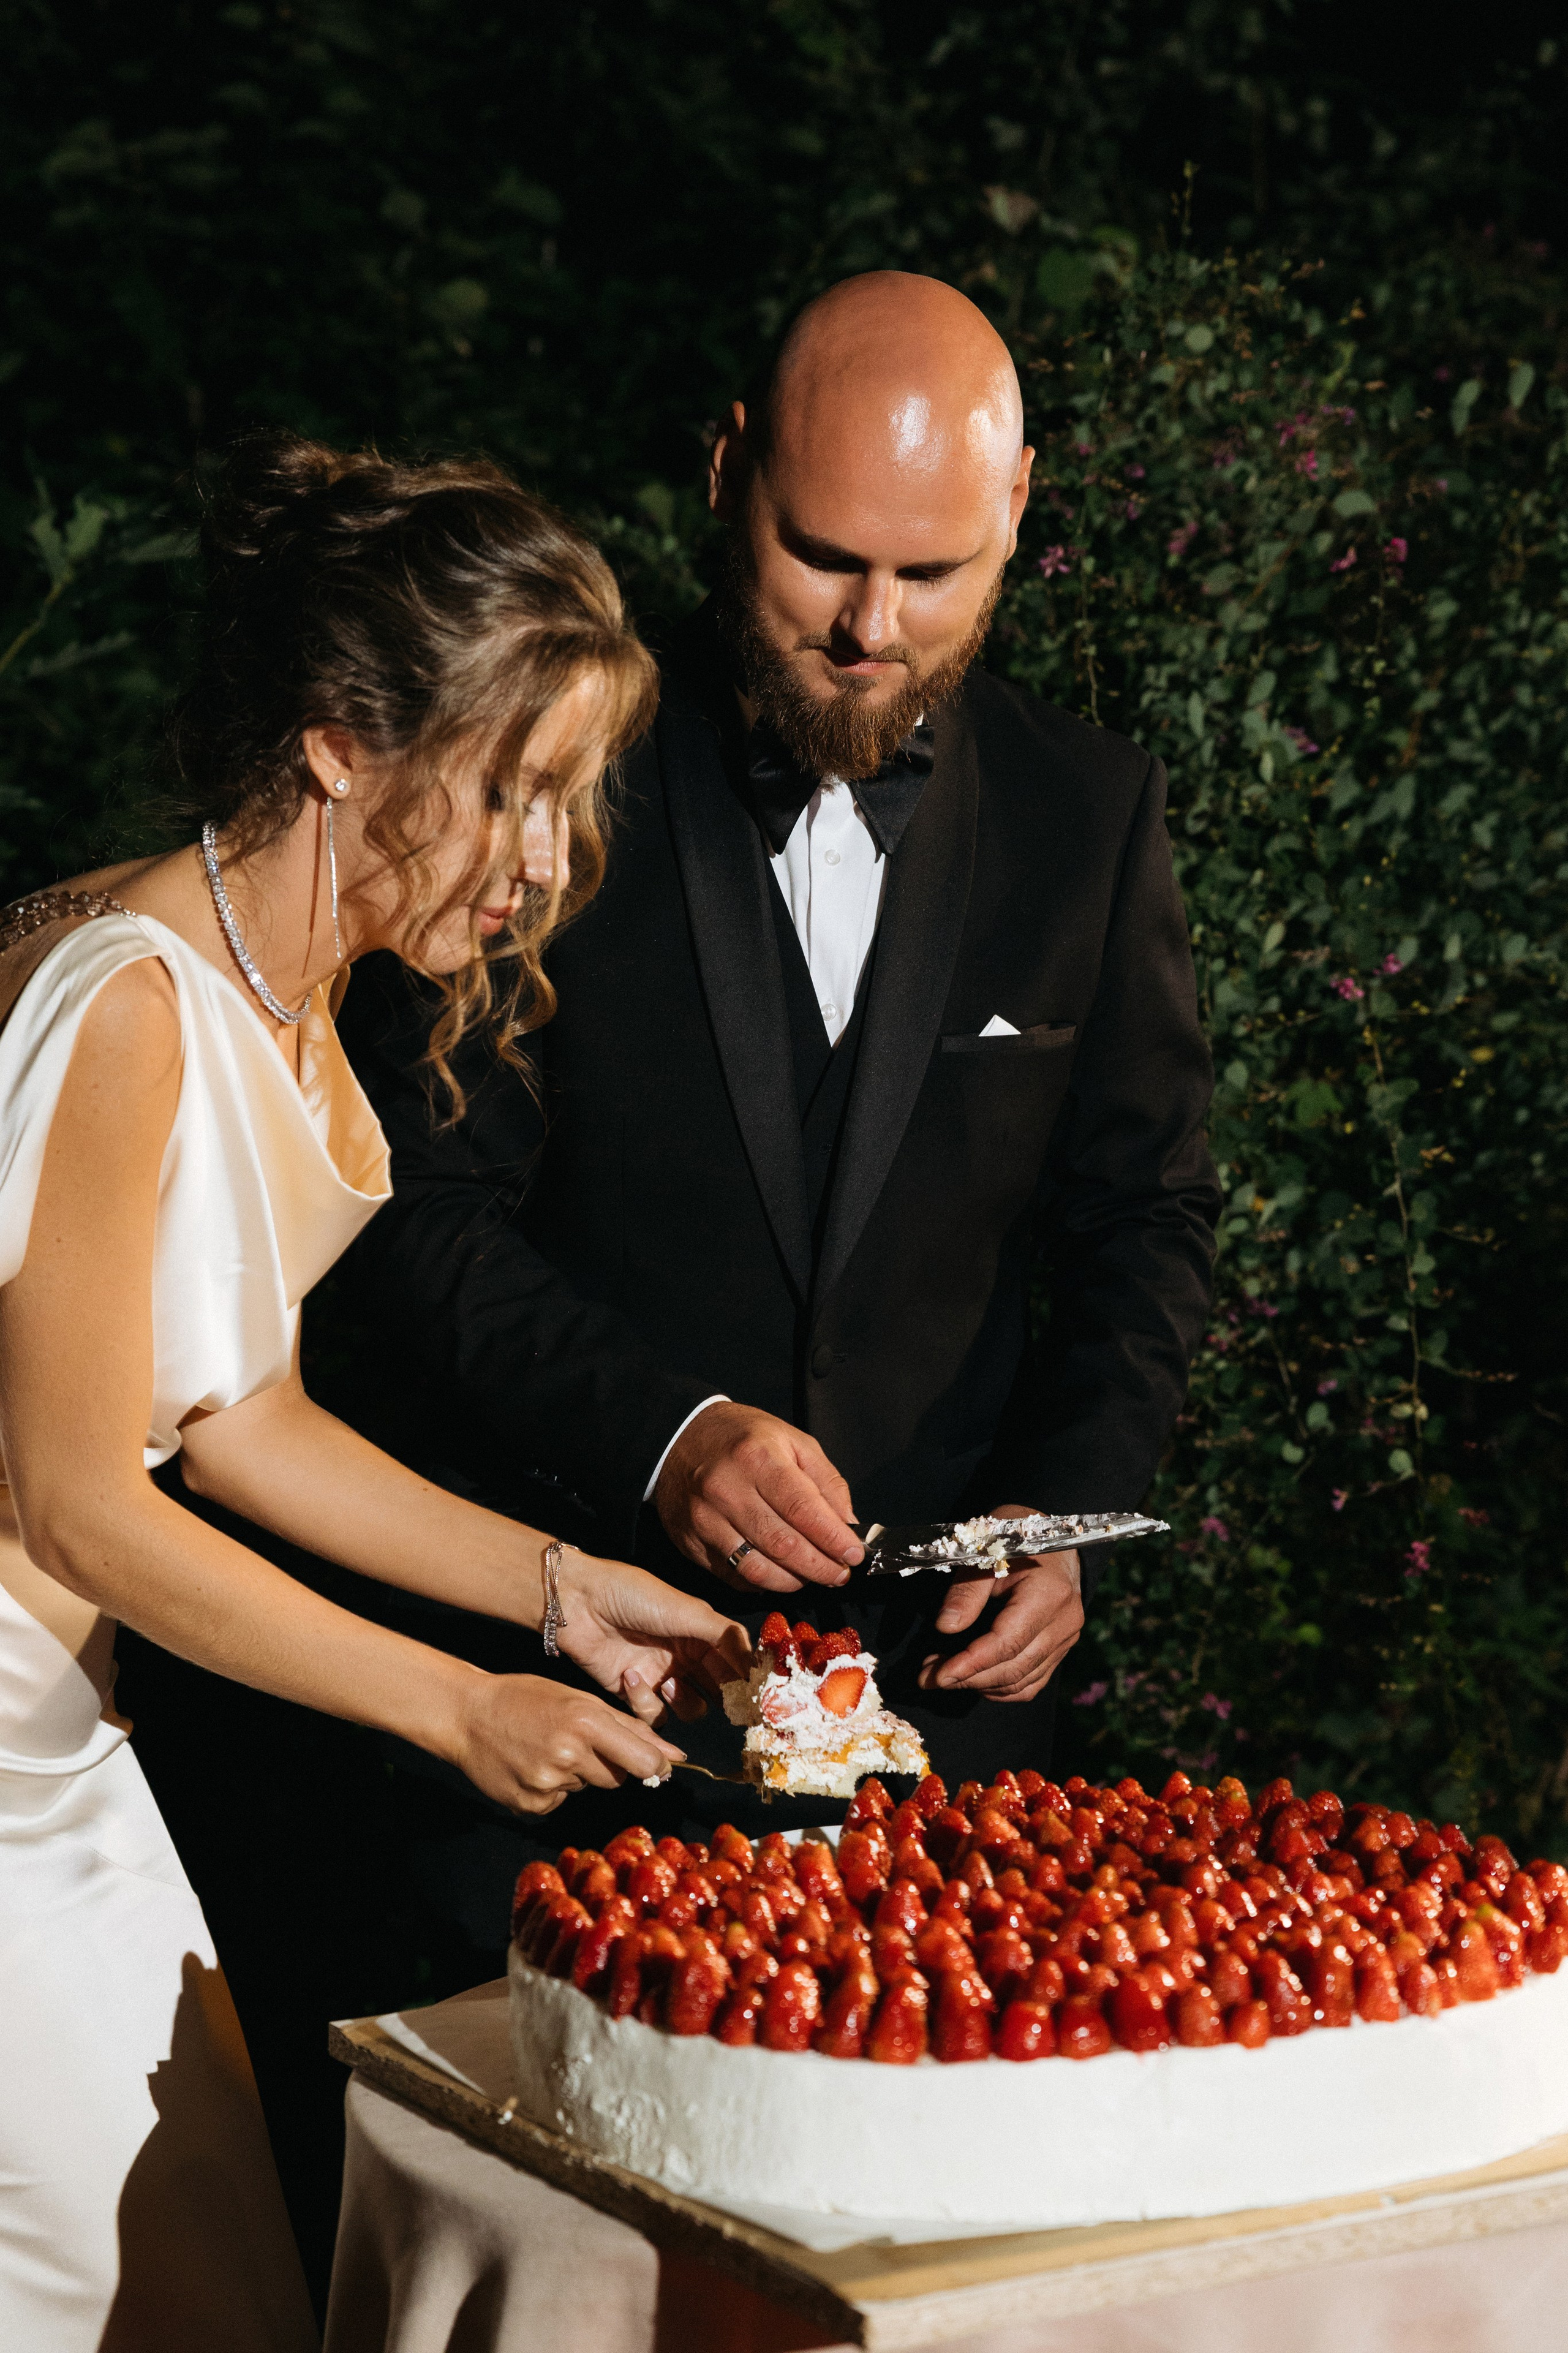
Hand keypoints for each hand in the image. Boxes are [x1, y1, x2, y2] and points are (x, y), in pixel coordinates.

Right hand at [450, 1670, 687, 1814]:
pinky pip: (560, 1801)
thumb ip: (630, 1728)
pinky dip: (552, 1788)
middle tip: (579, 1742)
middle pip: (618, 1778)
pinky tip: (532, 1765)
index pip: (644, 1762)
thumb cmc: (527, 1698)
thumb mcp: (580, 1699)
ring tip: (548, 1748)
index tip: (656, 1765)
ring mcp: (548, 1783)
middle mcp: (569, 1754)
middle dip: (609, 1764)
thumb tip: (675, 1757)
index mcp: (586, 1721)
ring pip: (587, 1788)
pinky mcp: (531, 1805)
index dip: (655, 1766)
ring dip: (578, 1774)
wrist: (467, 1715)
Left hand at [555, 1549, 752, 1719]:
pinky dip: (645, 1702)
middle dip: (724, 1699)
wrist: (580, 1604)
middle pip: (719, 1690)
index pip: (736, 1662)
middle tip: (728, 1705)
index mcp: (702, 1633)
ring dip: (685, 1703)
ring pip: (691, 1709)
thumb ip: (727, 1637)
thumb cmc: (635, 1596)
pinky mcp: (635, 1693)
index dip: (747, 1680)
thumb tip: (758, 1664)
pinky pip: (654, 1716)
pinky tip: (631, 1677)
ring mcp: (662, 1676)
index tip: (757, 1697)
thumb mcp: (689, 1610)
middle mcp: (686, 1657)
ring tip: (670, 1685)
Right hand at [654, 1400, 863, 1593]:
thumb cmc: (742, 1439)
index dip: (833, 1539)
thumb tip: (848, 1525)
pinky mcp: (691, 1542)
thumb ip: (826, 1481)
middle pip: (783, 1545)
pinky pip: (732, 1576)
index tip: (854, 1555)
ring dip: (793, 1581)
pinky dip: (762, 1583)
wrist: (678, 1438)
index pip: (803, 1509)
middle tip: (839, 1574)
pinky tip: (779, 1576)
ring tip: (812, 1577)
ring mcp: (705, 1520)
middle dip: (820, 1567)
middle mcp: (727, 1490)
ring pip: (757, 1569)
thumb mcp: (792, 1440)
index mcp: (758, 1458)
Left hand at [917, 1514, 1083, 1703]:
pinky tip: (974, 1678)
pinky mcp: (1061, 1647)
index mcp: (1047, 1594)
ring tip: (944, 1673)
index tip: (937, 1676)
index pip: (1006, 1643)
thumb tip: (945, 1628)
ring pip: (1022, 1682)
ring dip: (980, 1685)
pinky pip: (1032, 1681)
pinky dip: (1001, 1687)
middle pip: (1014, 1668)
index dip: (970, 1665)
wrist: (1049, 1534)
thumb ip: (966, 1592)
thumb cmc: (1012, 1538)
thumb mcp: (983, 1554)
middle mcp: (1063, 1622)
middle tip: (929, 1677)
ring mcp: (1066, 1638)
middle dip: (968, 1679)